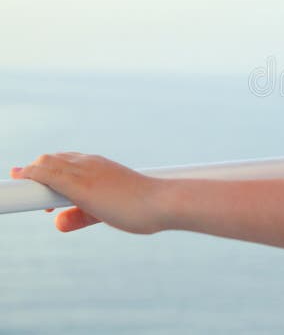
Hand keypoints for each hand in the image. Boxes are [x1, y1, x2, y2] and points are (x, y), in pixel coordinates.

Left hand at [10, 152, 164, 233]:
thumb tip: (58, 223)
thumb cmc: (143, 208)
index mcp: (100, 166)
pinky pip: (45, 174)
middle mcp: (90, 163)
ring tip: (22, 195)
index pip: (65, 161)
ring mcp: (84, 171)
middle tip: (33, 197)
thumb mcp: (106, 214)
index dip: (45, 170)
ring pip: (45, 163)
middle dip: (36, 175)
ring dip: (30, 176)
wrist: (162, 203)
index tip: (34, 180)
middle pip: (51, 160)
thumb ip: (82, 216)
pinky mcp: (79, 184)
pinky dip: (29, 177)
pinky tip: (21, 184)